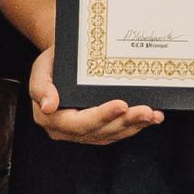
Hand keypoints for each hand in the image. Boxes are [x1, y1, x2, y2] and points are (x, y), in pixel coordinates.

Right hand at [26, 44, 162, 144]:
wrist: (64, 59)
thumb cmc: (53, 62)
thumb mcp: (40, 68)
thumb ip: (41, 87)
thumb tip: (48, 106)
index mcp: (50, 119)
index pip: (78, 122)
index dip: (101, 116)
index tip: (121, 105)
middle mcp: (66, 131)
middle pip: (99, 131)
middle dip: (125, 122)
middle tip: (146, 111)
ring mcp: (83, 133)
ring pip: (112, 134)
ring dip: (134, 126)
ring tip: (153, 115)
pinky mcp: (98, 130)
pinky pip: (118, 131)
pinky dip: (136, 125)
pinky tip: (153, 118)